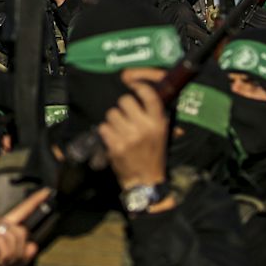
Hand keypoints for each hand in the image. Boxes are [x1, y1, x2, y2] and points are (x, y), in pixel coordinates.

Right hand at [0, 187, 48, 265]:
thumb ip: (21, 257)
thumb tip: (34, 246)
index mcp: (2, 227)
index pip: (21, 210)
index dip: (34, 201)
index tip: (48, 191)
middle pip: (22, 231)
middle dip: (19, 252)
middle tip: (7, 264)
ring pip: (14, 235)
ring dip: (11, 255)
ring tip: (0, 264)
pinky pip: (2, 240)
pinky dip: (4, 255)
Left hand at [99, 76, 168, 191]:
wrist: (144, 180)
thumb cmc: (153, 153)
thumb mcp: (161, 132)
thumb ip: (155, 114)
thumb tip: (146, 90)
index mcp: (158, 122)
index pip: (150, 96)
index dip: (140, 86)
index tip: (133, 85)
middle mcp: (145, 127)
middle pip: (124, 101)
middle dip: (123, 107)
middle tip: (126, 116)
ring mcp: (129, 136)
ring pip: (111, 113)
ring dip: (113, 120)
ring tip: (120, 130)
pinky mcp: (116, 145)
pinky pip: (104, 127)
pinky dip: (106, 132)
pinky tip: (113, 138)